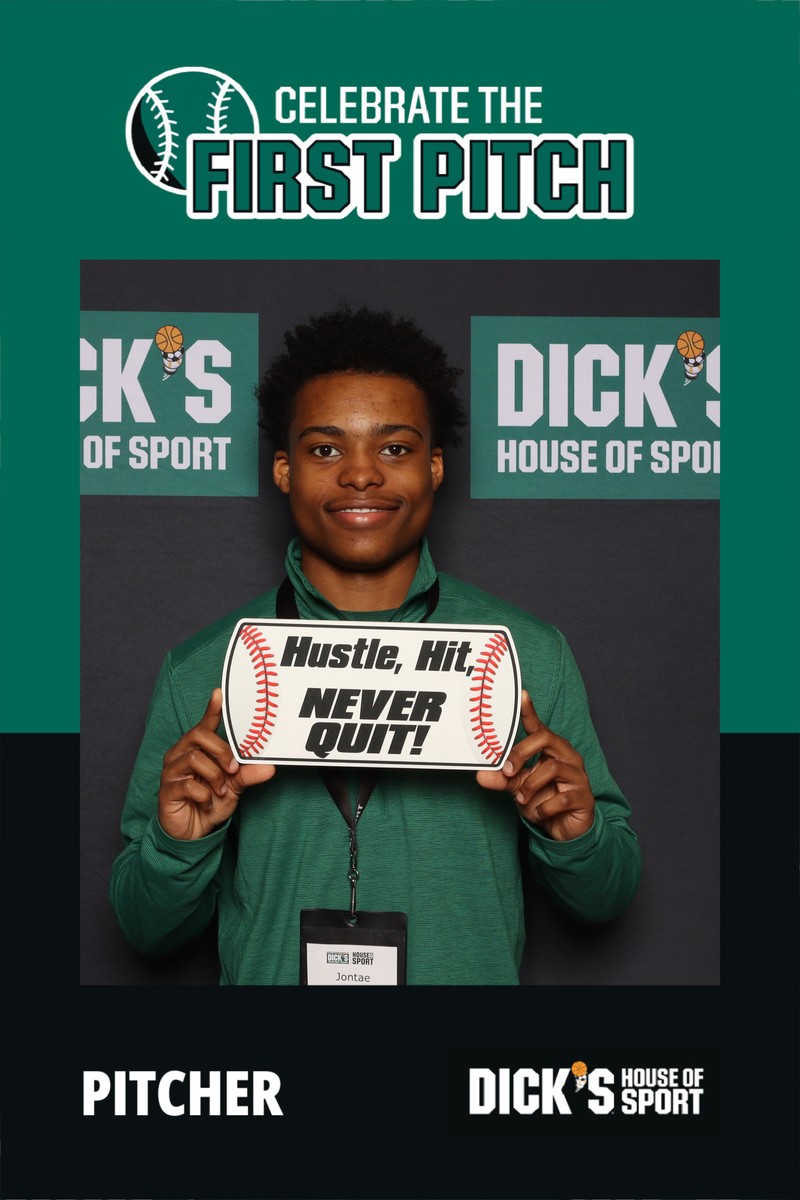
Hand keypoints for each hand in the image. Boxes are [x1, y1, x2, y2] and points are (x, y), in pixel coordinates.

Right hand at [158, 688, 274, 840]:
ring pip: (194, 757)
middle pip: (199, 736)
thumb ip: (248, 774)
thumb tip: (270, 767)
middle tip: (233, 770)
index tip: (219, 693)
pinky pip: (188, 784)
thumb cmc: (210, 802)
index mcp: (197, 748)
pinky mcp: (166, 790)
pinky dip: (204, 794)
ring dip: (214, 776)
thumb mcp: (235, 788)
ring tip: (220, 790)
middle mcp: (181, 754)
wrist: (193, 833)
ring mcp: (171, 771)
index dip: (212, 709)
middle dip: (222, 752)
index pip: (204, 724)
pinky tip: (207, 802)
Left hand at [476, 690, 594, 840]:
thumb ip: (502, 780)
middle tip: (507, 771)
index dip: (530, 711)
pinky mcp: (584, 797)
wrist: (564, 829)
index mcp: (551, 750)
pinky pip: (562, 798)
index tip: (521, 695)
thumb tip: (480, 775)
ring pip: (553, 768)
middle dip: (522, 752)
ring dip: (530, 784)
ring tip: (522, 798)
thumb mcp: (518, 788)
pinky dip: (544, 807)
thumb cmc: (543, 800)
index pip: (539, 727)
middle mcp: (567, 756)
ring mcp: (578, 776)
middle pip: (546, 738)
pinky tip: (540, 812)